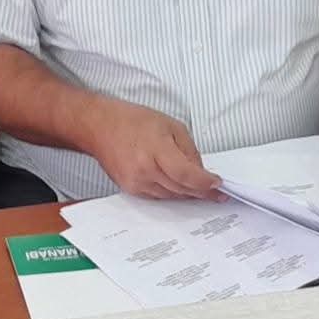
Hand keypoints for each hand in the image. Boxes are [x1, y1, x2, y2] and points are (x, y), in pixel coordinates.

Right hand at [90, 101, 220, 199]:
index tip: (218, 185)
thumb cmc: (133, 121)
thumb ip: (189, 150)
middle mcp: (145, 170)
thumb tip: (200, 171)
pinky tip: (179, 188)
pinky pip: (158, 197)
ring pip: (171, 197)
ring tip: (201, 190)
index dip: (205, 183)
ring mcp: (136, 182)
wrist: (100, 127)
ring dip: (187, 194)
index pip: (187, 175)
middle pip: (181, 189)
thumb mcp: (171, 126)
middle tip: (217, 193)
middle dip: (201, 192)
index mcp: (156, 150)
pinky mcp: (130, 189)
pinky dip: (171, 193)